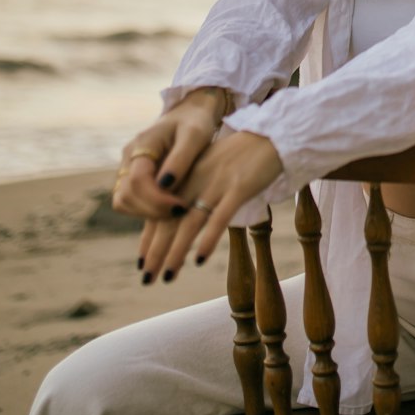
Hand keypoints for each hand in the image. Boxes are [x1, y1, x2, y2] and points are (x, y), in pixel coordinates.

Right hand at [112, 88, 221, 222]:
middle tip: (180, 212)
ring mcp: (126, 168)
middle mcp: (128, 157)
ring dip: (146, 212)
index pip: (137, 180)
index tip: (181, 206)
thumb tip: (165, 185)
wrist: (189, 114)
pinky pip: (128, 202)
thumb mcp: (195, 135)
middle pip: (125, 195)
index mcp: (142, 144)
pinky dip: (144, 210)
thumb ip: (180, 158)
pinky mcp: (131, 178)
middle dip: (152, 209)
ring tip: (174, 211)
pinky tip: (167, 208)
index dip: (156, 199)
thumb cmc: (194, 122)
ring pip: (122, 202)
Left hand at [138, 129, 282, 283]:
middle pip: (170, 220)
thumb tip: (180, 216)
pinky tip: (199, 259)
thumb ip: (194, 188)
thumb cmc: (242, 155)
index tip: (141, 264)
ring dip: (176, 252)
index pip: (161, 211)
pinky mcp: (239, 188)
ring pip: (190, 223)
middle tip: (147, 279)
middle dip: (156, 252)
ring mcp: (217, 183)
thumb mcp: (211, 167)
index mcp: (188, 175)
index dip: (149, 238)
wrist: (272, 135)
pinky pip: (220, 217)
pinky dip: (208, 239)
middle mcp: (197, 180)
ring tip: (167, 276)